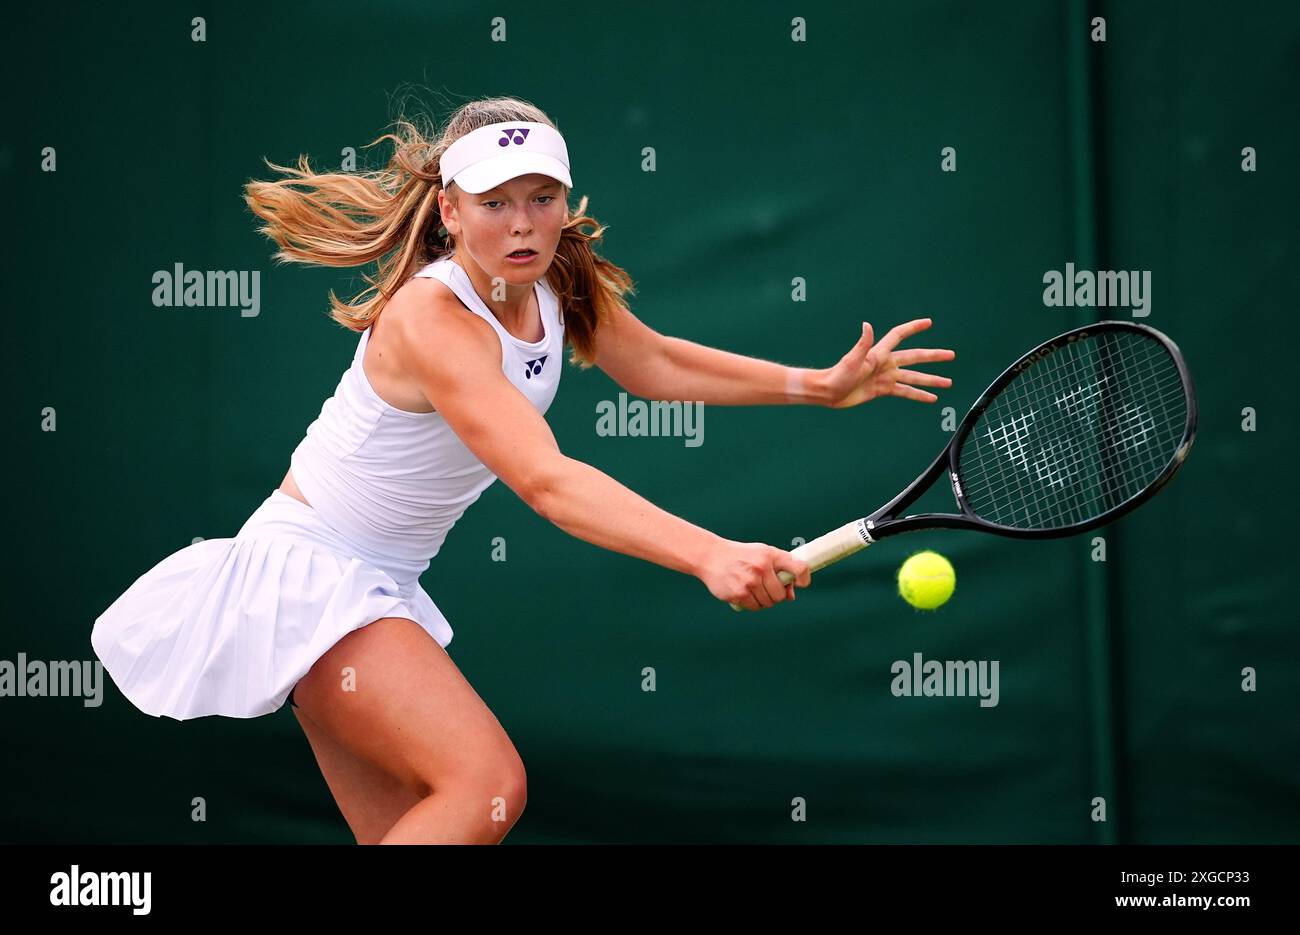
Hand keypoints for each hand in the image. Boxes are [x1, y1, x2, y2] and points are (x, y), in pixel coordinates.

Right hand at [697, 540, 811, 610]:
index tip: (801, 583)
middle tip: (765, 586)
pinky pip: (755, 607)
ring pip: (768, 603)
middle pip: (780, 595)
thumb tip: (790, 596)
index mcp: (770, 555)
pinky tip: (744, 592)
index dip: (804, 578)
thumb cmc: (742, 556)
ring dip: (763, 600)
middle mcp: (762, 568)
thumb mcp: (762, 554)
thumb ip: (780, 570)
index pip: (799, 568)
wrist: (711, 556)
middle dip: (775, 594)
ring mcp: (750, 582)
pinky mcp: (739, 594)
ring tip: (752, 587)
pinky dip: (752, 603)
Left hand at [819, 318, 954, 408]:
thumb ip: (862, 344)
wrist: (829, 392)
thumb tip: (867, 324)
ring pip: (914, 377)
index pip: (899, 335)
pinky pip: (905, 392)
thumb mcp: (851, 360)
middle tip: (951, 355)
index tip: (929, 323)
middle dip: (933, 356)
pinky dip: (919, 395)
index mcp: (879, 353)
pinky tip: (931, 398)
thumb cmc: (838, 375)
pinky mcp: (883, 390)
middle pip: (915, 357)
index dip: (913, 328)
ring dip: (931, 380)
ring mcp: (886, 376)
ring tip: (948, 382)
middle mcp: (886, 363)